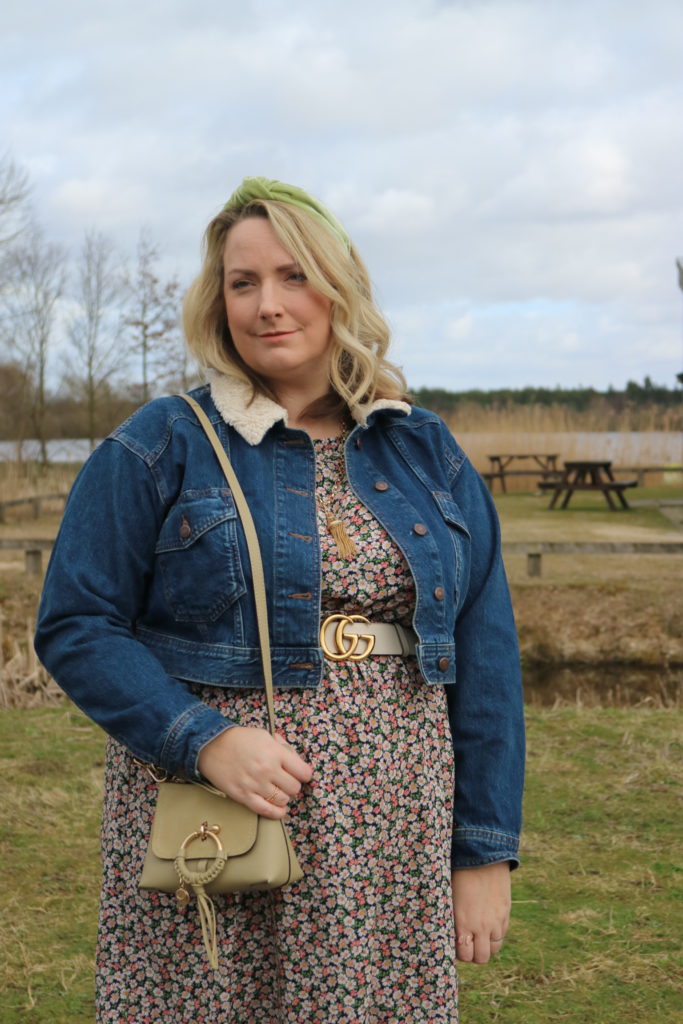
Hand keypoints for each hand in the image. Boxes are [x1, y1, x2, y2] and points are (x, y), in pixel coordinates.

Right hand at [197, 726, 312, 818]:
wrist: (212, 746)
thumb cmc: (240, 739)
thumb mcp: (265, 735)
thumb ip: (283, 748)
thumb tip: (296, 762)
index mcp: (275, 753)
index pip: (303, 772)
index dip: (304, 774)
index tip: (300, 774)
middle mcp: (267, 770)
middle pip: (294, 788)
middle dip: (293, 785)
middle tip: (286, 781)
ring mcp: (255, 784)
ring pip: (283, 800)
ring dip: (284, 797)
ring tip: (278, 791)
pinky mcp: (243, 796)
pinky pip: (266, 810)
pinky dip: (276, 812)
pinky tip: (279, 809)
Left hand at [451, 861, 510, 963]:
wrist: (484, 856)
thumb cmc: (460, 873)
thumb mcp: (450, 897)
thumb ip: (452, 918)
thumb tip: (450, 932)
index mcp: (463, 921)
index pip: (464, 955)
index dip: (460, 953)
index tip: (456, 944)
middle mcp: (481, 926)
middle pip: (481, 958)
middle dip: (473, 955)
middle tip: (468, 943)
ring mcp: (496, 921)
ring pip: (494, 949)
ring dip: (486, 945)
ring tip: (478, 934)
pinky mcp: (506, 913)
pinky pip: (502, 934)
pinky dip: (495, 934)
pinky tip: (488, 923)